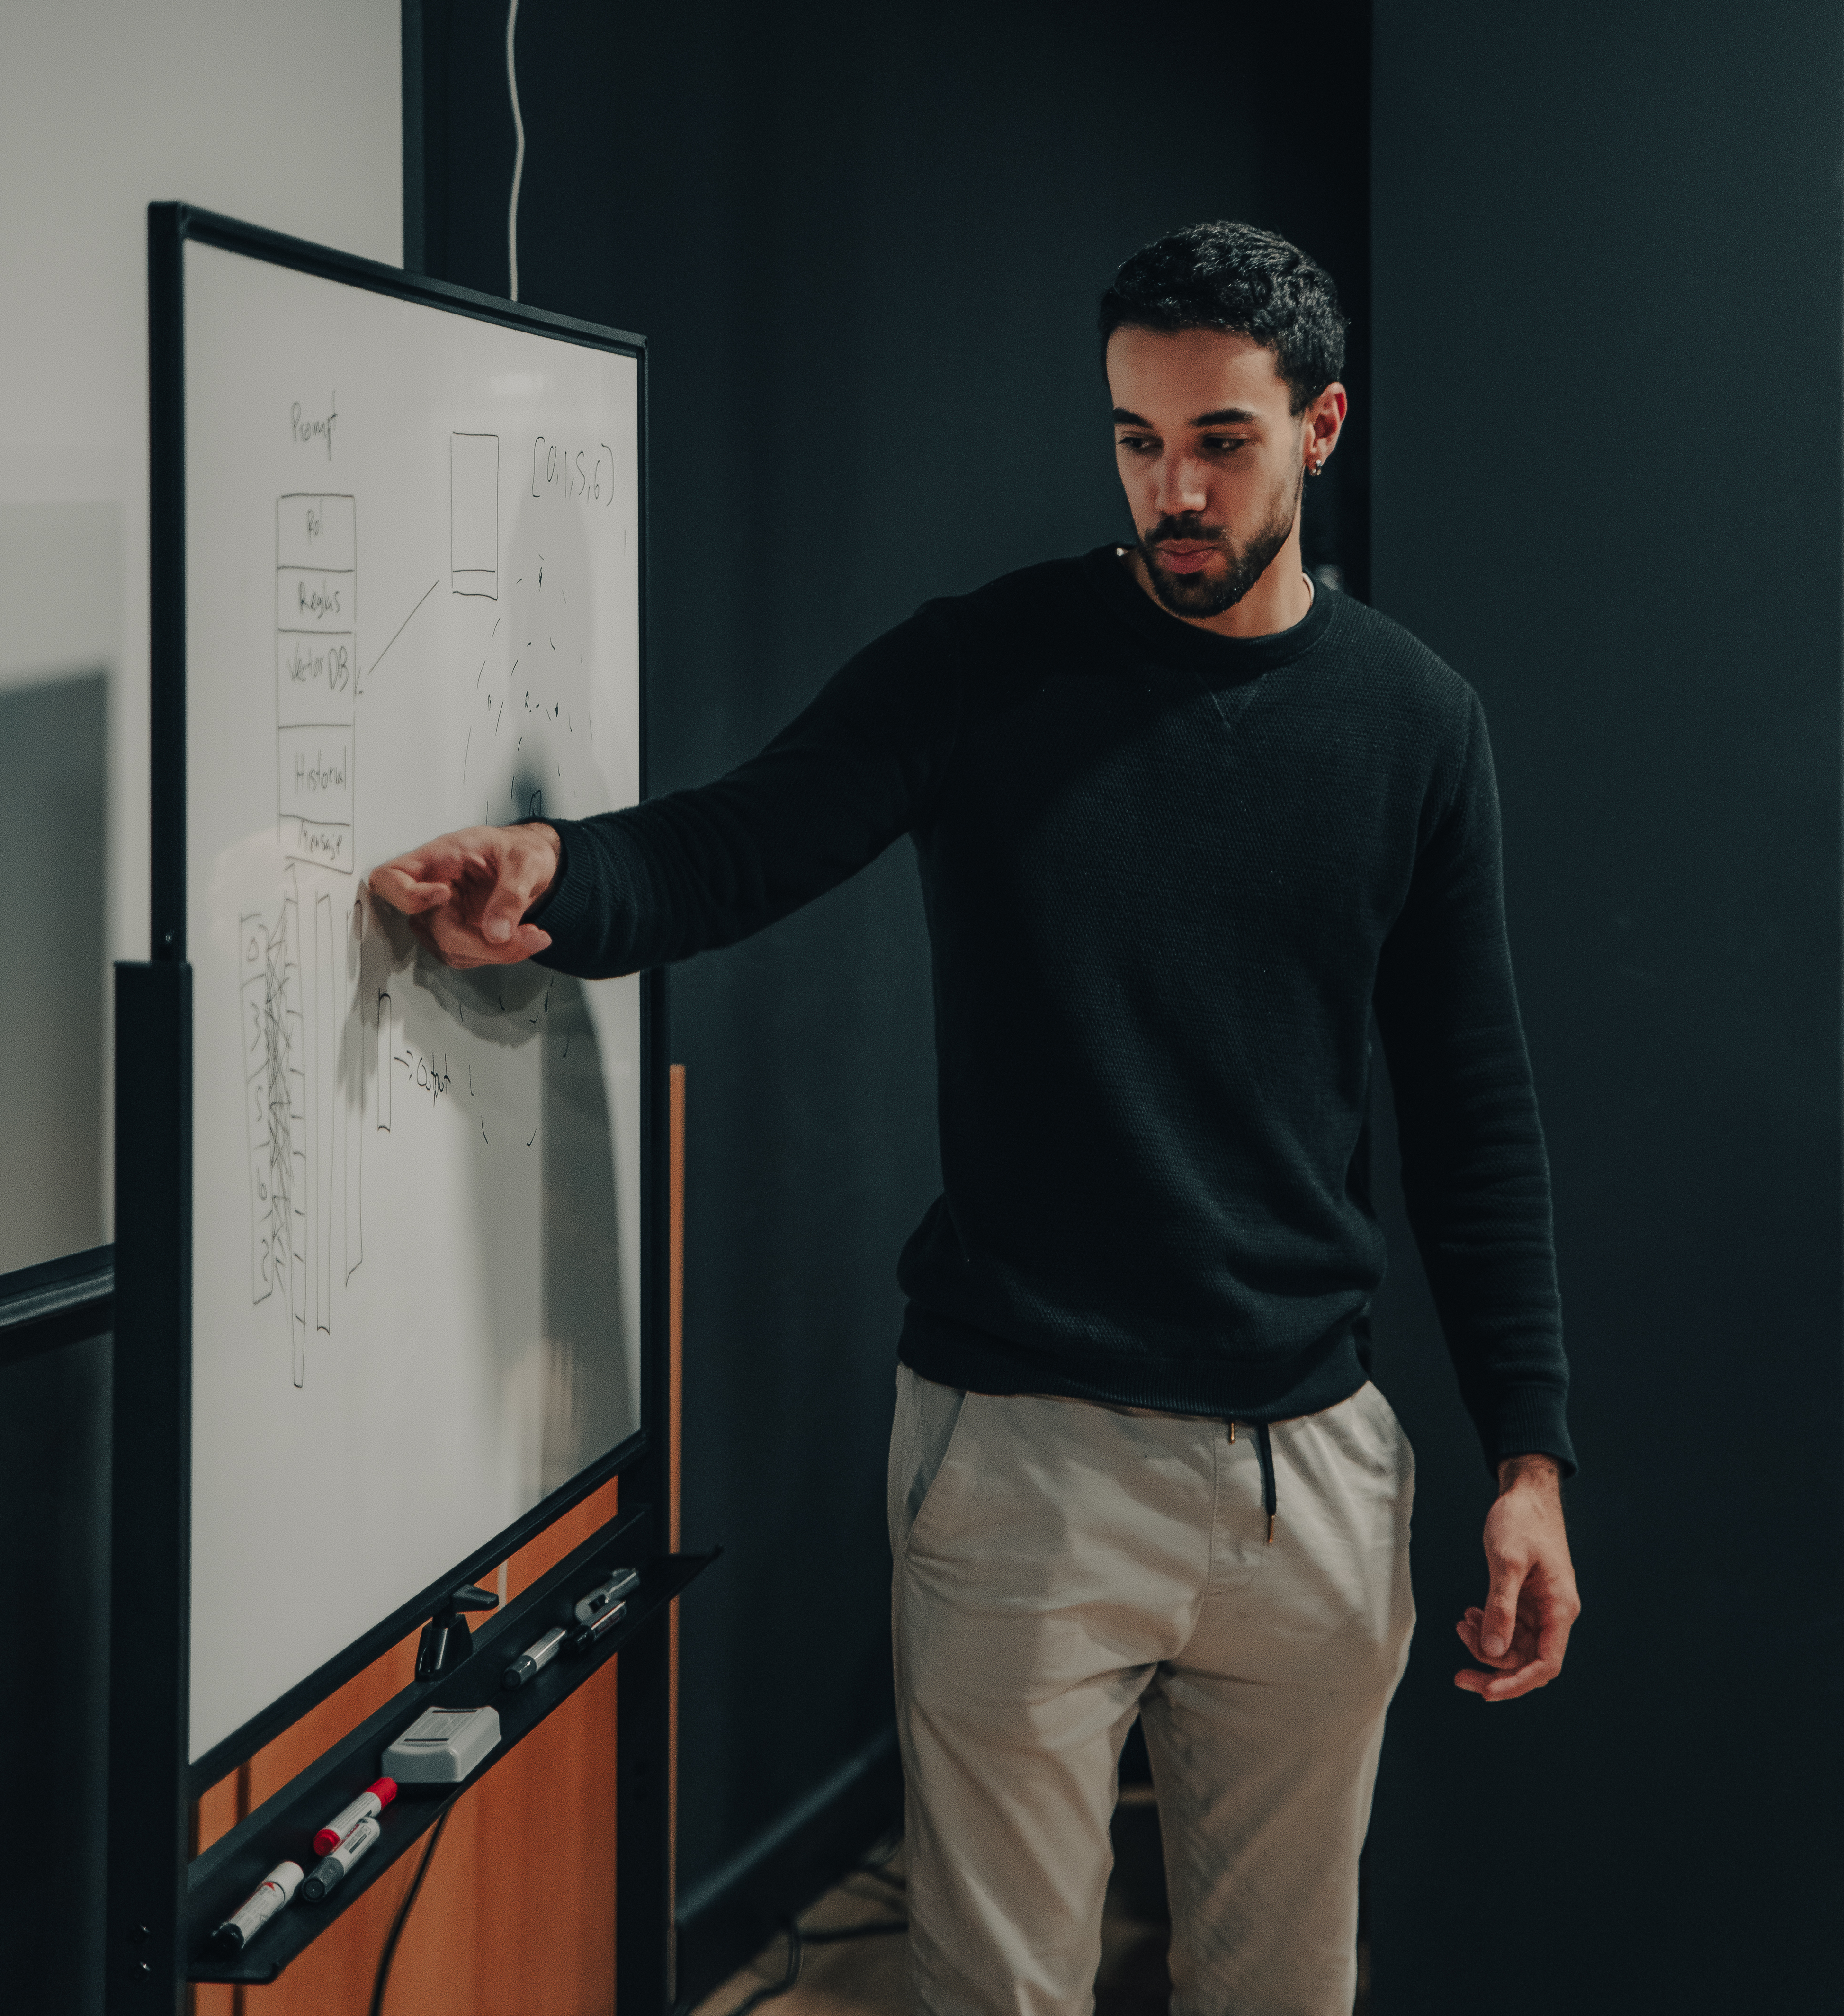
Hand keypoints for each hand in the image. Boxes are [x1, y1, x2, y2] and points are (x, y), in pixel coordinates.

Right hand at [369, 823, 559, 968]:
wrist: (532, 865)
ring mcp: (440, 916)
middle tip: (531, 936)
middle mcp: (431, 889)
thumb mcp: (527, 862)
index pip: (388, 879)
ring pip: (450, 950)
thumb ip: (511, 893)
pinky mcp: (456, 936)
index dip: (406, 895)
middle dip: (481, 942)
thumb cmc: (521, 851)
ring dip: (496, 953)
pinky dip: (498, 956)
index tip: (444, 894)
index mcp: (438, 858)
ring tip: (535, 936)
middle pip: (430, 929)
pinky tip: (522, 940)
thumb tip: (496, 934)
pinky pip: (466, 958)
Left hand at [1455, 1453, 1580, 1701]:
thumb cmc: (1521, 1521)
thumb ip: (1501, 1606)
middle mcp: (1555, 1614)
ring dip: (1486, 1644)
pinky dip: (1488, 1626)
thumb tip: (1493, 1651)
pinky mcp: (1528, 1600)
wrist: (1526, 1493)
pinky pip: (1509, 1627)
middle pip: (1527, 1662)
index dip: (1517, 1683)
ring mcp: (1541, 1608)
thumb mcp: (1507, 1562)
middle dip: (1493, 1668)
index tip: (1486, 1691)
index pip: (1545, 1664)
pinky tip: (1468, 1614)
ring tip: (1460, 1624)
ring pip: (1515, 1646)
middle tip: (1459, 1675)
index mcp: (1560, 1609)